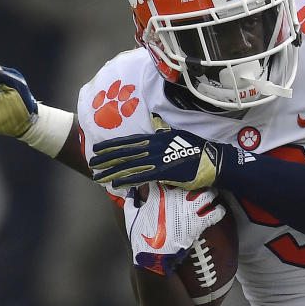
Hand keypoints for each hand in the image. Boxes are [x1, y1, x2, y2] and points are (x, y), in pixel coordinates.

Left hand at [90, 129, 223, 189]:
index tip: (98, 147)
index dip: (112, 144)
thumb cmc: (197, 150)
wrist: (213, 160)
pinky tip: (115, 183)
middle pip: (124, 152)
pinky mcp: (163, 172)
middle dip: (106, 157)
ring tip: (97, 175)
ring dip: (111, 170)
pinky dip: (126, 179)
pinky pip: (140, 176)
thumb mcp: (178, 135)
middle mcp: (154, 146)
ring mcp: (157, 159)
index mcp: (156, 137)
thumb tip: (156, 122)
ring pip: (128, 165)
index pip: (129, 141)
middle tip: (92, 162)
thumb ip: (164, 132)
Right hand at [124, 183, 225, 275]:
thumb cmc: (141, 235)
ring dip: (210, 194)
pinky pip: (215, 213)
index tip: (176, 174)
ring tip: (211, 195)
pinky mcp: (198, 222)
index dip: (173, 173)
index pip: (169, 176)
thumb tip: (131, 191)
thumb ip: (131, 200)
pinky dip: (219, 211)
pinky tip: (219, 210)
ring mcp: (189, 209)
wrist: (152, 255)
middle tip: (199, 183)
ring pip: (207, 194)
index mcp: (159, 193)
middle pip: (193, 181)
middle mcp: (176, 198)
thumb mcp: (130, 214)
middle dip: (197, 181)